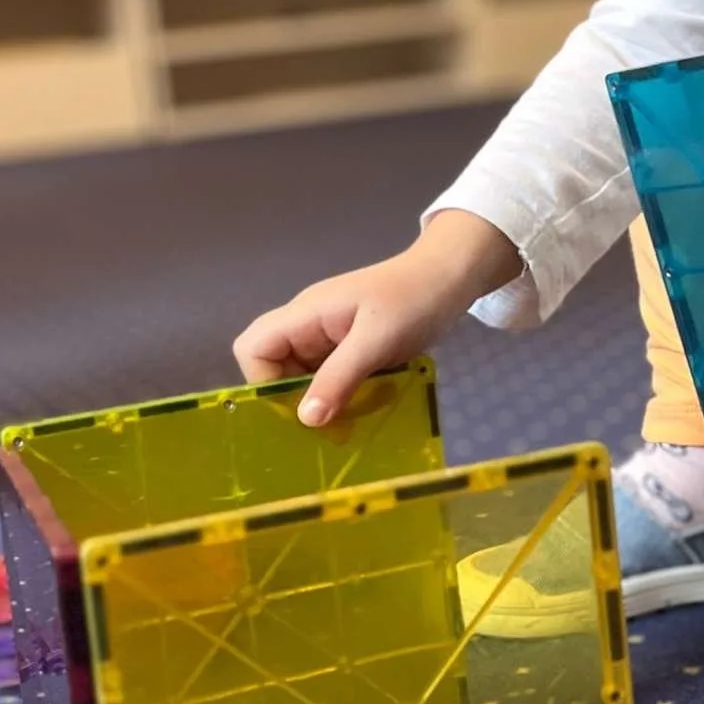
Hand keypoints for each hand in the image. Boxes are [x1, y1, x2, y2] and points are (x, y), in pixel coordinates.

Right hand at [233, 210, 522, 424]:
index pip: (253, 347)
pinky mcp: (351, 347)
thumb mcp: (376, 340)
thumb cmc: (413, 300)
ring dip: (320, 401)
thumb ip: (338, 377)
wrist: (451, 277)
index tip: (295, 409)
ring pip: (303, 376)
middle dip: (293, 399)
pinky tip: (361, 411)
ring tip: (345, 425)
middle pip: (274, 367)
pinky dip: (340, 396)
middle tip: (325, 426)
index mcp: (304, 315)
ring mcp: (329, 336)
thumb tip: (305, 419)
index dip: (262, 382)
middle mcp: (309, 325)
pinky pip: (330, 377)